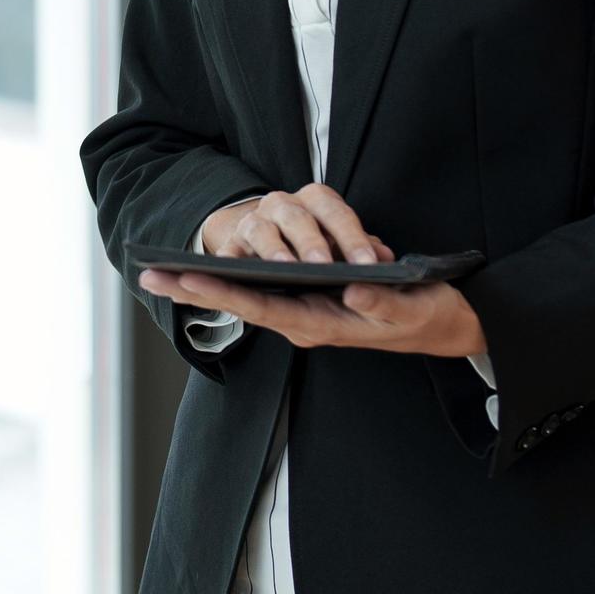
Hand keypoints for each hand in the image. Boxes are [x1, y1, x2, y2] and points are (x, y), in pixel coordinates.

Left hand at [137, 182, 484, 359]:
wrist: (446, 322)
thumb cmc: (426, 315)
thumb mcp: (411, 309)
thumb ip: (381, 303)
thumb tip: (350, 289)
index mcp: (323, 324)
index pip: (263, 309)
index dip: (223, 294)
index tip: (185, 279)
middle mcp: (307, 320)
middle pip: (241, 303)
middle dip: (195, 291)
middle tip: (148, 275)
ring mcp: (307, 310)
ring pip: (247, 295)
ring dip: (206, 284)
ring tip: (162, 271)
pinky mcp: (313, 297)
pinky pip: (264, 289)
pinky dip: (232, 280)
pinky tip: (203, 269)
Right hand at [203, 184, 391, 264]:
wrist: (273, 236)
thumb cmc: (318, 241)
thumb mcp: (346, 242)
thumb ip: (366, 251)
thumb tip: (386, 260)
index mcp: (316, 201)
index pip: (336, 214)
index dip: (352, 238)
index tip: (368, 263)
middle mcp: (282, 205)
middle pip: (295, 216)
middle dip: (310, 242)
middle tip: (323, 266)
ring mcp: (254, 222)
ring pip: (260, 229)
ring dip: (273, 250)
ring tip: (285, 270)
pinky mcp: (231, 245)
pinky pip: (227, 252)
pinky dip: (228, 262)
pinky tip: (232, 275)